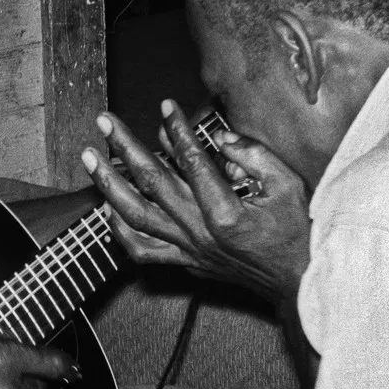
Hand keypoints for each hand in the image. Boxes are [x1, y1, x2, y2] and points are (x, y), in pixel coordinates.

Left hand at [80, 100, 310, 302]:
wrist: (299, 282)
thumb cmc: (296, 232)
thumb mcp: (289, 186)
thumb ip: (254, 156)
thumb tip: (218, 137)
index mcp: (226, 214)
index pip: (192, 162)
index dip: (176, 130)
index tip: (165, 106)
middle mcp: (200, 233)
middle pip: (152, 183)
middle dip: (125, 147)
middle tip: (105, 121)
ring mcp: (188, 249)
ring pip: (136, 216)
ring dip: (109, 184)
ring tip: (90, 158)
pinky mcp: (185, 262)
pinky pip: (142, 250)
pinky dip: (120, 229)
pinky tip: (107, 206)